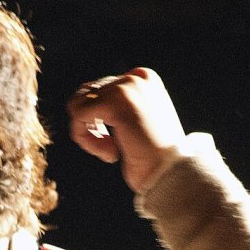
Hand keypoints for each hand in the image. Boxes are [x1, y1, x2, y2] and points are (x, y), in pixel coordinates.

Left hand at [67, 68, 185, 192]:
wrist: (171, 172)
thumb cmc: (154, 158)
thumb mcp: (138, 122)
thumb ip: (117, 107)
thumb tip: (77, 101)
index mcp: (143, 78)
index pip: (99, 89)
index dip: (97, 119)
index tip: (116, 142)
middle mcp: (134, 77)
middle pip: (86, 96)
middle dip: (91, 127)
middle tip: (113, 149)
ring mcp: (124, 88)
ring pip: (78, 106)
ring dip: (87, 134)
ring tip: (109, 151)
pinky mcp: (114, 103)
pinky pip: (78, 117)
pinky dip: (86, 140)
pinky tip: (111, 154)